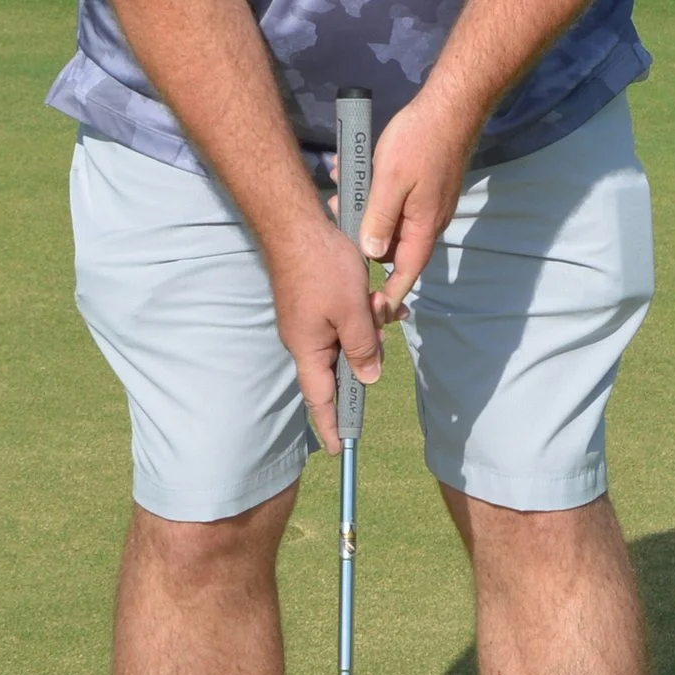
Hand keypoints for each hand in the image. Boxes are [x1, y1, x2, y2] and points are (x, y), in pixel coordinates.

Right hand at [267, 211, 383, 454]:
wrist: (295, 225)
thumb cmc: (322, 268)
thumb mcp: (352, 312)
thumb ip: (362, 349)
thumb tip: (368, 378)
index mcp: (308, 349)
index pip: (320, 398)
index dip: (331, 424)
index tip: (339, 448)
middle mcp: (304, 340)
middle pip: (340, 365)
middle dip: (366, 353)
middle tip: (379, 320)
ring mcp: (307, 321)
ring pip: (346, 338)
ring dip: (368, 325)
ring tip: (379, 300)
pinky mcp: (313, 303)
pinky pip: (343, 319)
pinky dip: (361, 312)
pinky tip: (376, 294)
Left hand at [362, 91, 480, 320]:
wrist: (450, 107)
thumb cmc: (420, 142)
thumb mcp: (390, 181)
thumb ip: (379, 220)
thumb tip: (370, 255)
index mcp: (423, 227)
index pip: (405, 273)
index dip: (388, 295)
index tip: (368, 311)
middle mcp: (428, 221)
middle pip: (391, 247)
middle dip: (361, 237)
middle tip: (336, 216)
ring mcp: (427, 204)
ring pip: (389, 220)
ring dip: (363, 209)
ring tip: (340, 187)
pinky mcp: (423, 187)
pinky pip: (393, 200)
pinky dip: (373, 192)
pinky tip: (354, 171)